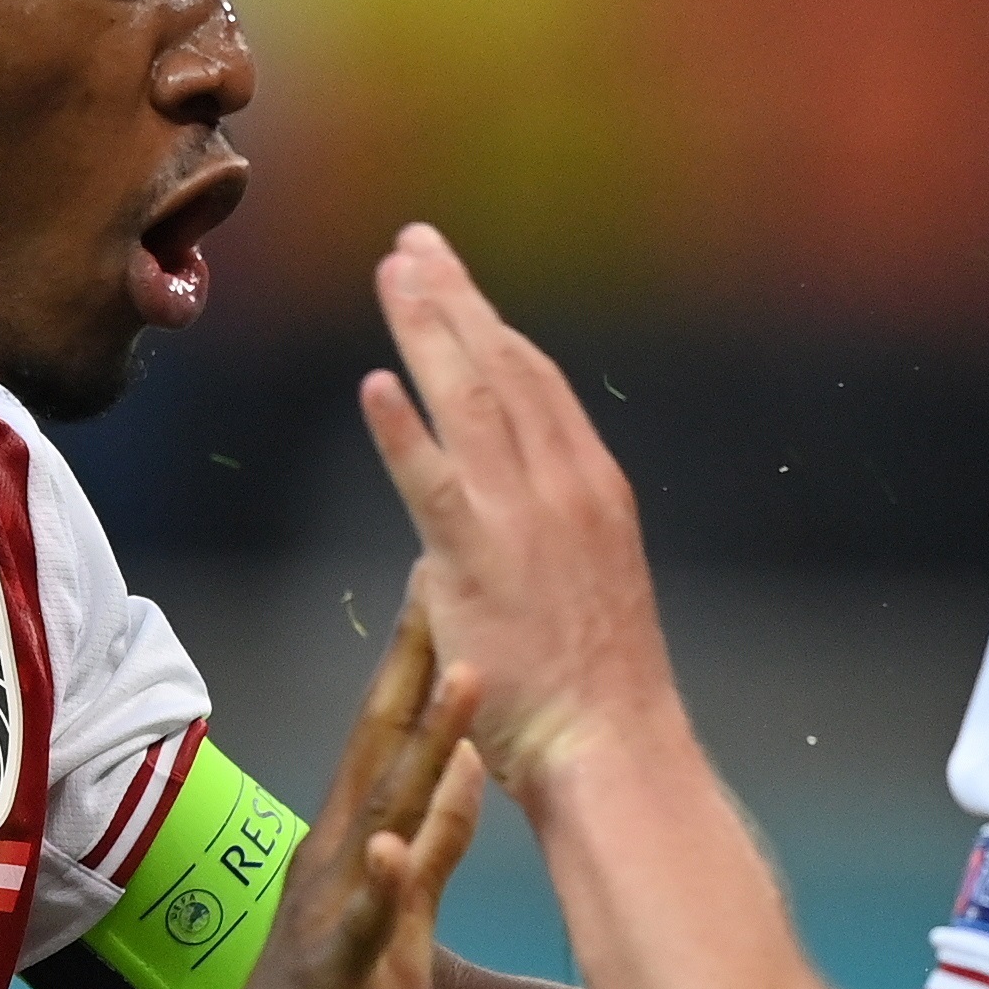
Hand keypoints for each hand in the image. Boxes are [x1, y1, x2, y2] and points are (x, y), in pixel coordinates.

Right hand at [164, 599, 486, 988]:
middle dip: (416, 669)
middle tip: (445, 583)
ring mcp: (329, 910)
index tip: (445, 583)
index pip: (388, 736)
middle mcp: (335, 858)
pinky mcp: (329, 972)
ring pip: (380, 816)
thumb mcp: (402, 916)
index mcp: (353, 842)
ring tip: (459, 681)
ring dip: (422, 752)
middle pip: (379, 749)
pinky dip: (380, 882)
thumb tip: (474, 761)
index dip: (418, 662)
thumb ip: (438, 841)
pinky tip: (394, 845)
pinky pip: (356, 923)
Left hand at [358, 224, 680, 786]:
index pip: (535, 381)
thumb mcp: (578, 585)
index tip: (452, 276)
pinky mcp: (480, 563)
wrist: (611, 744)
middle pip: (502, 368)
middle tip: (414, 244)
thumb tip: (455, 533)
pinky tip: (376, 384)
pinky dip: (404, 429)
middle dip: (454, 300)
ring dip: (428, 332)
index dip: (488, 321)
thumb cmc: (591, 686)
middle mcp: (564, 485)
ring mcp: (523, 519)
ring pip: (470, 402)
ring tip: (394, 276)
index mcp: (591, 486)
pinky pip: (435, 483)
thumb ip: (523, 540)